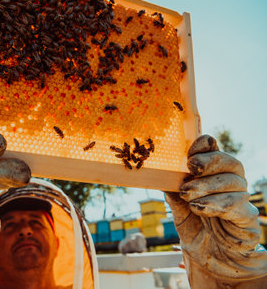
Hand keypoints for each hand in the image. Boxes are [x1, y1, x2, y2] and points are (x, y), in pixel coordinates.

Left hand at [165, 135, 266, 279]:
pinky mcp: (247, 219)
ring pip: (234, 183)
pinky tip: (199, 208)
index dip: (205, 147)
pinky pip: (238, 206)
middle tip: (191, 166)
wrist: (213, 261)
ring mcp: (242, 200)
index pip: (214, 153)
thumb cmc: (197, 230)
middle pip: (231, 163)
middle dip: (210, 161)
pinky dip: (217, 205)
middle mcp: (231, 184)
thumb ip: (174, 195)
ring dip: (208, 186)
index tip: (191, 151)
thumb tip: (161, 178)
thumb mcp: (179, 212)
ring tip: (188, 195)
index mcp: (214, 176)